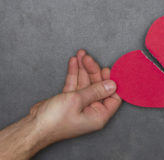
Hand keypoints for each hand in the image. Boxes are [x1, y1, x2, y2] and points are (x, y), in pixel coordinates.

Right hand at [0, 50, 121, 159]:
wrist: (34, 126)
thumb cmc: (55, 120)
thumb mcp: (78, 100)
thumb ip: (96, 91)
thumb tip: (112, 85)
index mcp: (99, 115)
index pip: (113, 97)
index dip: (111, 83)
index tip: (106, 70)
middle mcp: (92, 110)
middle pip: (98, 86)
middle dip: (93, 70)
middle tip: (88, 58)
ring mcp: (81, 105)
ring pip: (85, 83)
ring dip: (83, 68)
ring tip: (81, 54)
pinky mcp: (70, 100)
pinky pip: (75, 84)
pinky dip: (74, 73)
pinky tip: (74, 62)